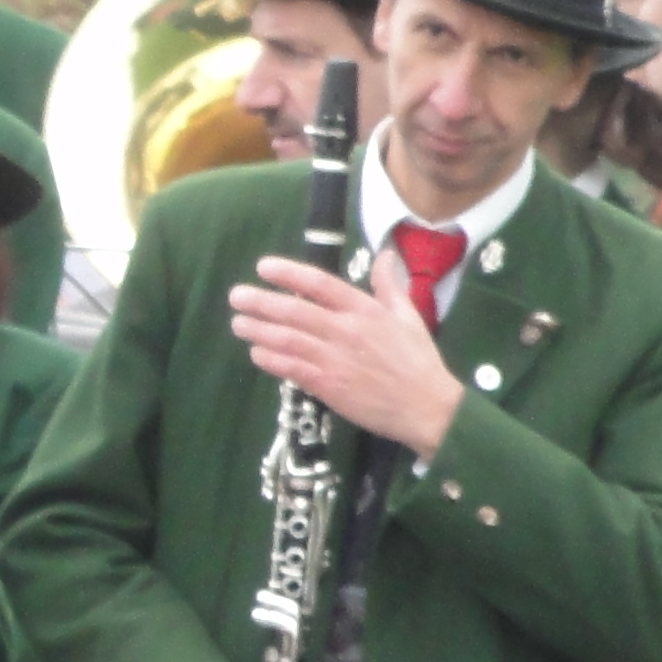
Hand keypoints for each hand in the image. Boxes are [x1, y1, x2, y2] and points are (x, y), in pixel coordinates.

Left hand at [226, 248, 462, 455]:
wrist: (426, 406)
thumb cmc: (417, 359)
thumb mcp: (408, 315)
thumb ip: (389, 284)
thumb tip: (383, 254)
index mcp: (365, 309)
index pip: (320, 284)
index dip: (289, 274)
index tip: (263, 267)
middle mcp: (346, 330)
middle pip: (295, 311)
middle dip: (261, 302)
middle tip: (236, 296)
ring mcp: (334, 359)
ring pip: (287, 340)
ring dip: (258, 330)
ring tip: (237, 323)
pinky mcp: (328, 386)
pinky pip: (291, 369)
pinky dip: (270, 360)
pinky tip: (255, 353)